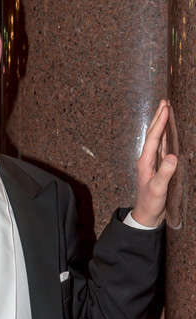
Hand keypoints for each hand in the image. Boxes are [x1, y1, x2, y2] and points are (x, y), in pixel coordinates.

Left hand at [132, 99, 177, 226]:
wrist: (146, 216)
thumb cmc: (150, 203)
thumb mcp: (158, 189)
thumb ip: (165, 173)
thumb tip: (172, 156)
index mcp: (145, 162)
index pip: (153, 138)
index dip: (160, 122)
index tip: (165, 108)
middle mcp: (147, 160)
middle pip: (153, 135)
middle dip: (158, 118)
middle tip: (164, 102)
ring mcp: (152, 164)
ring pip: (157, 140)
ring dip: (161, 125)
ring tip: (166, 112)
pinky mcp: (157, 168)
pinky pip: (161, 148)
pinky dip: (165, 138)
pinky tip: (168, 134)